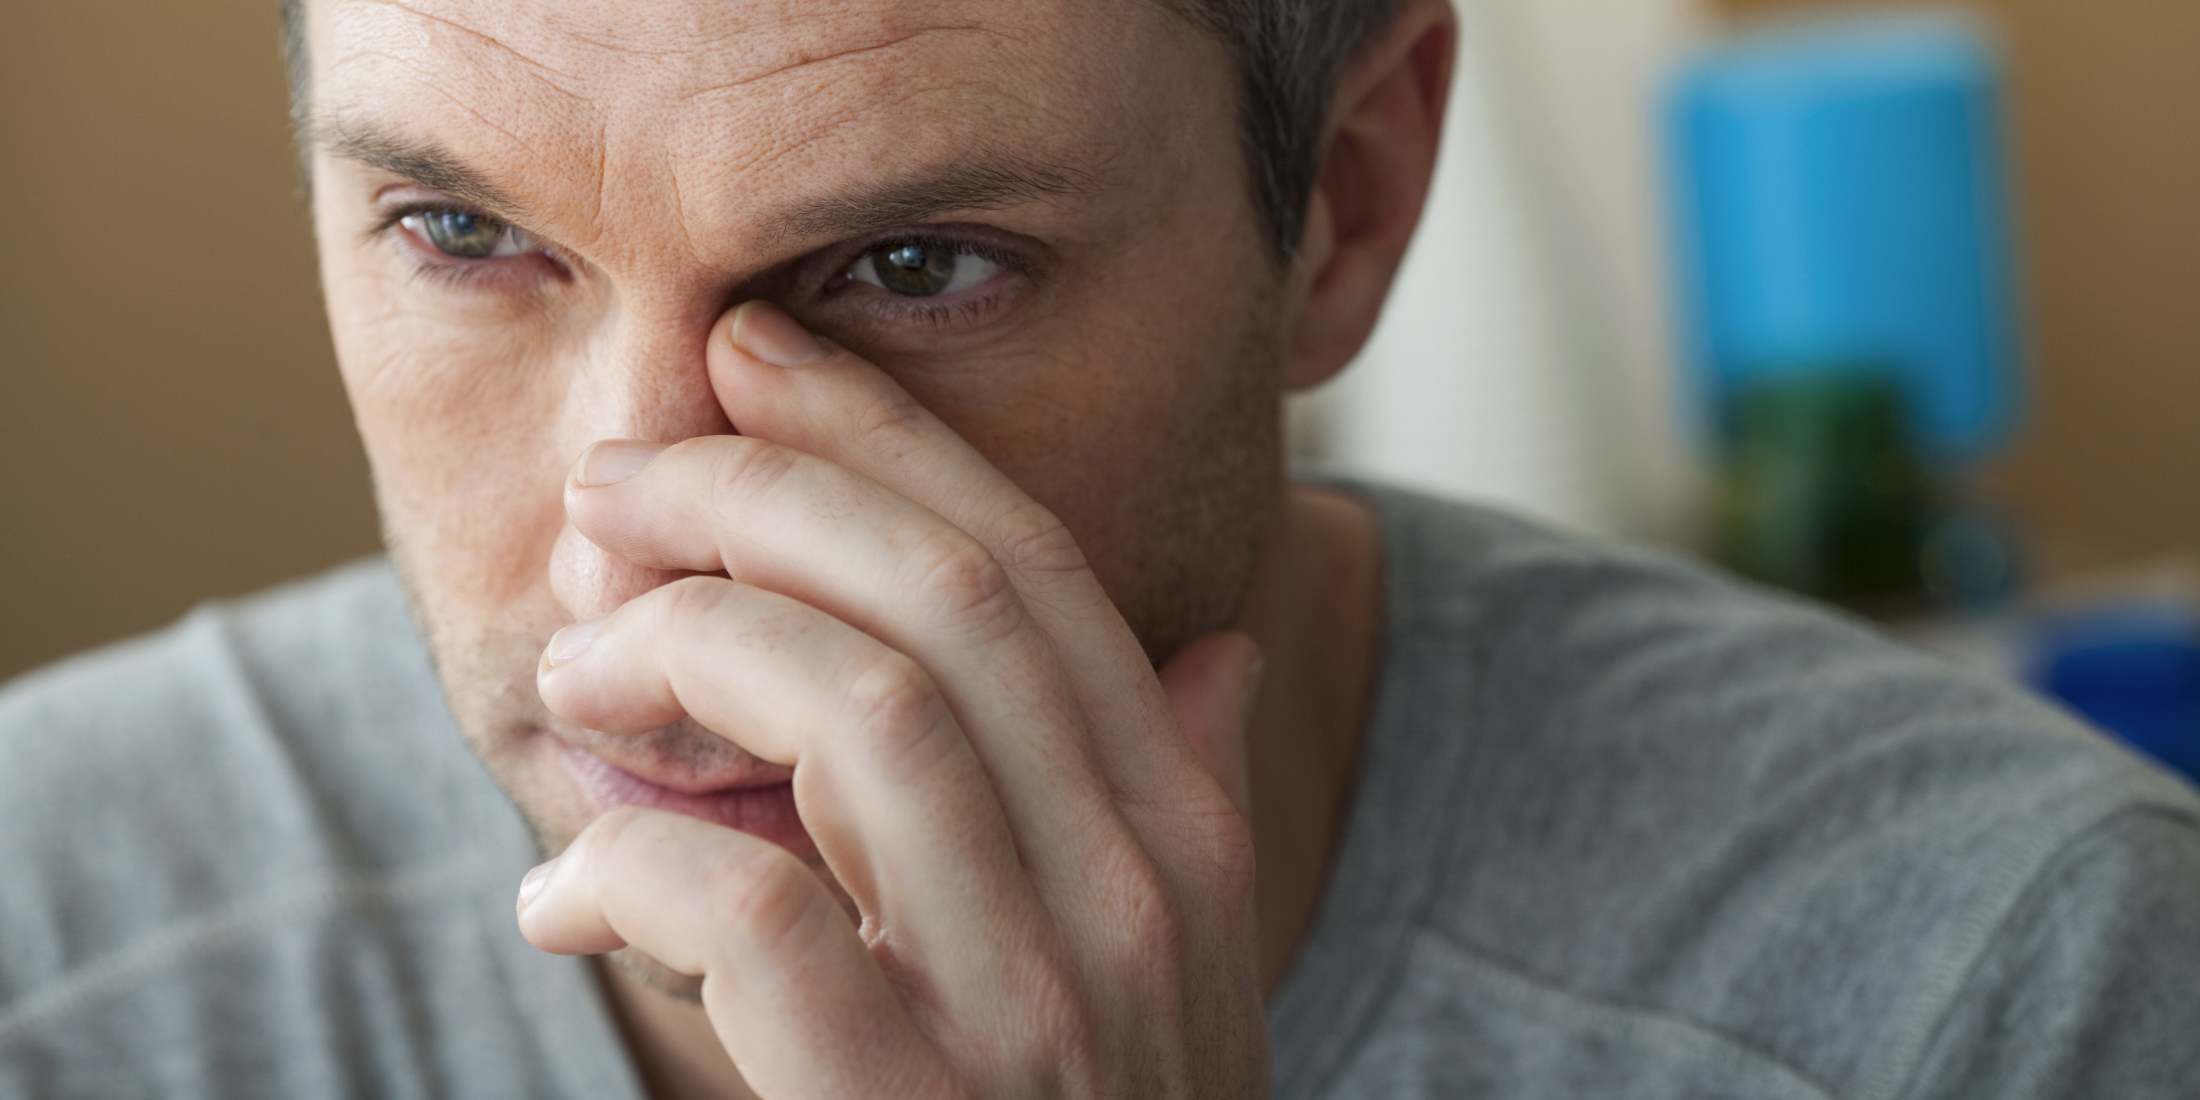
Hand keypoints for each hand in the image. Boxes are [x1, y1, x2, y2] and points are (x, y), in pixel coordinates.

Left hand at [517, 301, 1269, 1098]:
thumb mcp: (1190, 974)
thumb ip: (1195, 804)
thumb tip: (1211, 652)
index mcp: (1183, 840)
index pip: (1036, 573)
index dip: (887, 439)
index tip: (757, 356)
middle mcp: (1134, 904)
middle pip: (949, 602)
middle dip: (764, 494)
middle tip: (621, 481)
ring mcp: (1034, 1020)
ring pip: (859, 717)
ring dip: (686, 655)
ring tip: (578, 675)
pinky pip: (755, 924)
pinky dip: (634, 870)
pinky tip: (570, 895)